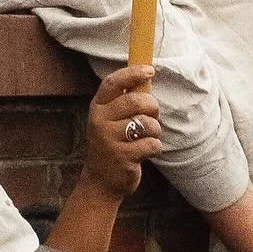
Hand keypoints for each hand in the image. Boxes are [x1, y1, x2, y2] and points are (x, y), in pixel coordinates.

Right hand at [83, 65, 161, 199]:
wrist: (101, 181)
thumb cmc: (111, 144)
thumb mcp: (109, 120)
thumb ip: (123, 101)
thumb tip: (146, 77)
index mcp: (97, 107)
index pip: (113, 82)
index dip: (132, 73)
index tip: (150, 70)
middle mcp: (100, 121)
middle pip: (135, 101)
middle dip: (152, 106)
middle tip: (154, 113)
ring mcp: (110, 140)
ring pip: (146, 123)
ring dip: (155, 129)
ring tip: (149, 136)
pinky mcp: (122, 157)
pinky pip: (151, 144)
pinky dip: (155, 147)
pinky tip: (147, 151)